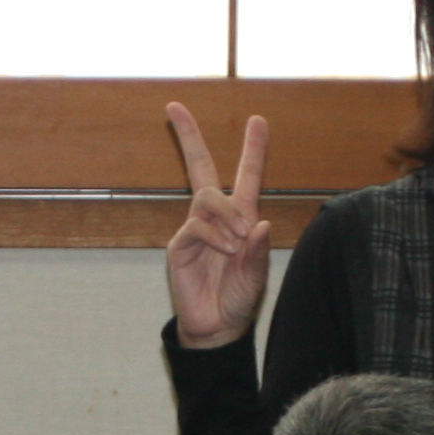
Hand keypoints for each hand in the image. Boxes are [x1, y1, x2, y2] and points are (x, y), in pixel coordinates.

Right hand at [163, 105, 271, 350]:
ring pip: (207, 197)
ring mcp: (195, 228)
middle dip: (188, 136)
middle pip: (200, 167)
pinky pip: (196, 225)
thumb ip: (259, 250)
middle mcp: (216, 218)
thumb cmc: (238, 299)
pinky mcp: (180, 245)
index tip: (258, 119)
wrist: (217, 327)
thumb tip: (260, 222)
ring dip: (227, 214)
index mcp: (242, 218)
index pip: (246, 176)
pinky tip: (226, 250)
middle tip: (174, 107)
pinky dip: (215, 234)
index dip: (253, 148)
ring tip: (238, 242)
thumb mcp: (257, 274)